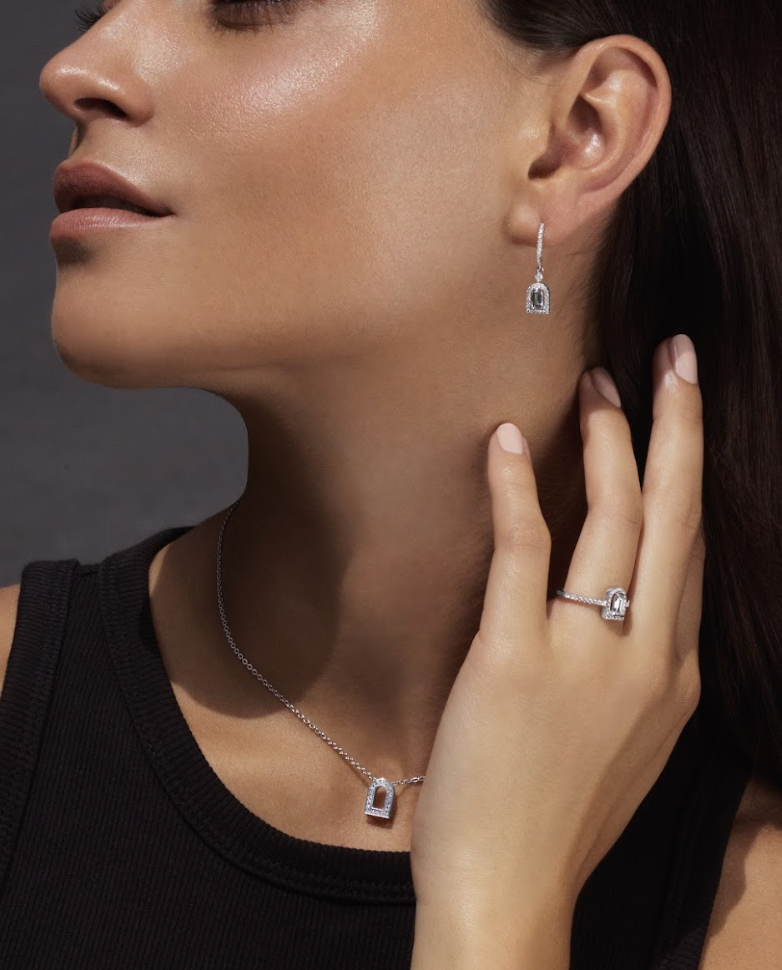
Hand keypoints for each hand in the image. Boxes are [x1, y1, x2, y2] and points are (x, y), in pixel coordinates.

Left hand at [409, 335, 704, 959]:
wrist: (511, 891)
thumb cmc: (558, 817)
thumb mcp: (625, 744)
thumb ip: (631, 672)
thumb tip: (616, 609)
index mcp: (672, 675)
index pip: (689, 555)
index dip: (688, 481)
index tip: (679, 427)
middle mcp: (647, 656)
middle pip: (674, 519)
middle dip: (679, 429)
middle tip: (673, 359)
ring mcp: (586, 655)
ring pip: (615, 522)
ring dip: (609, 443)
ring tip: (597, 385)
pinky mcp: (517, 661)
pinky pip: (525, 555)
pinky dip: (520, 490)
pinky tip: (511, 440)